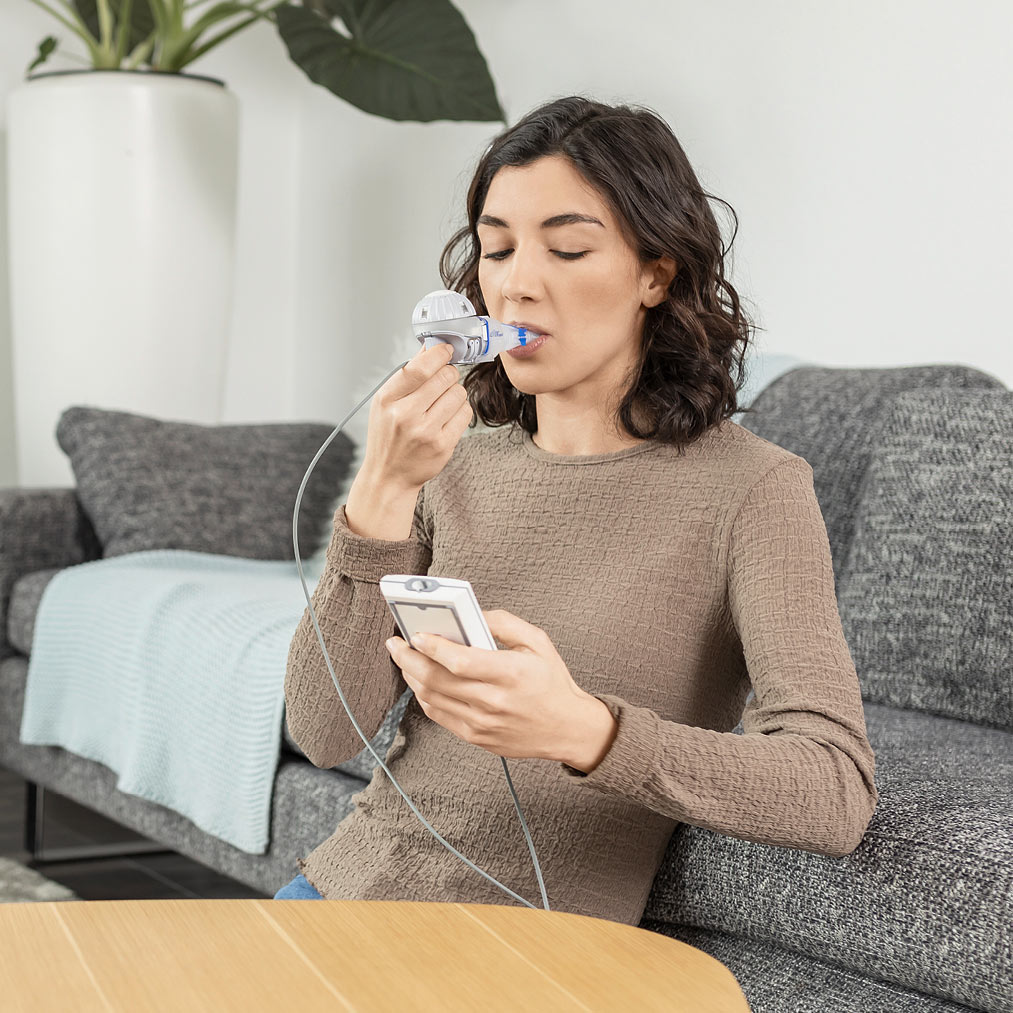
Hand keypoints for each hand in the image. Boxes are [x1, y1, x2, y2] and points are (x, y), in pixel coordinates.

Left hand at [385, 609, 592, 761]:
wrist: (567, 728)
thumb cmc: (552, 682)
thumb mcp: (538, 641)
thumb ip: (504, 623)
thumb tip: (471, 615)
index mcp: (511, 673)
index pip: (460, 661)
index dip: (433, 647)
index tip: (416, 633)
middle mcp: (494, 701)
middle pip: (437, 680)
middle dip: (408, 659)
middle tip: (395, 644)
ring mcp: (483, 723)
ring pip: (432, 698)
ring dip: (411, 676)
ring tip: (404, 658)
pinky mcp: (476, 737)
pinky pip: (439, 715)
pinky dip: (424, 696)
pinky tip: (420, 680)